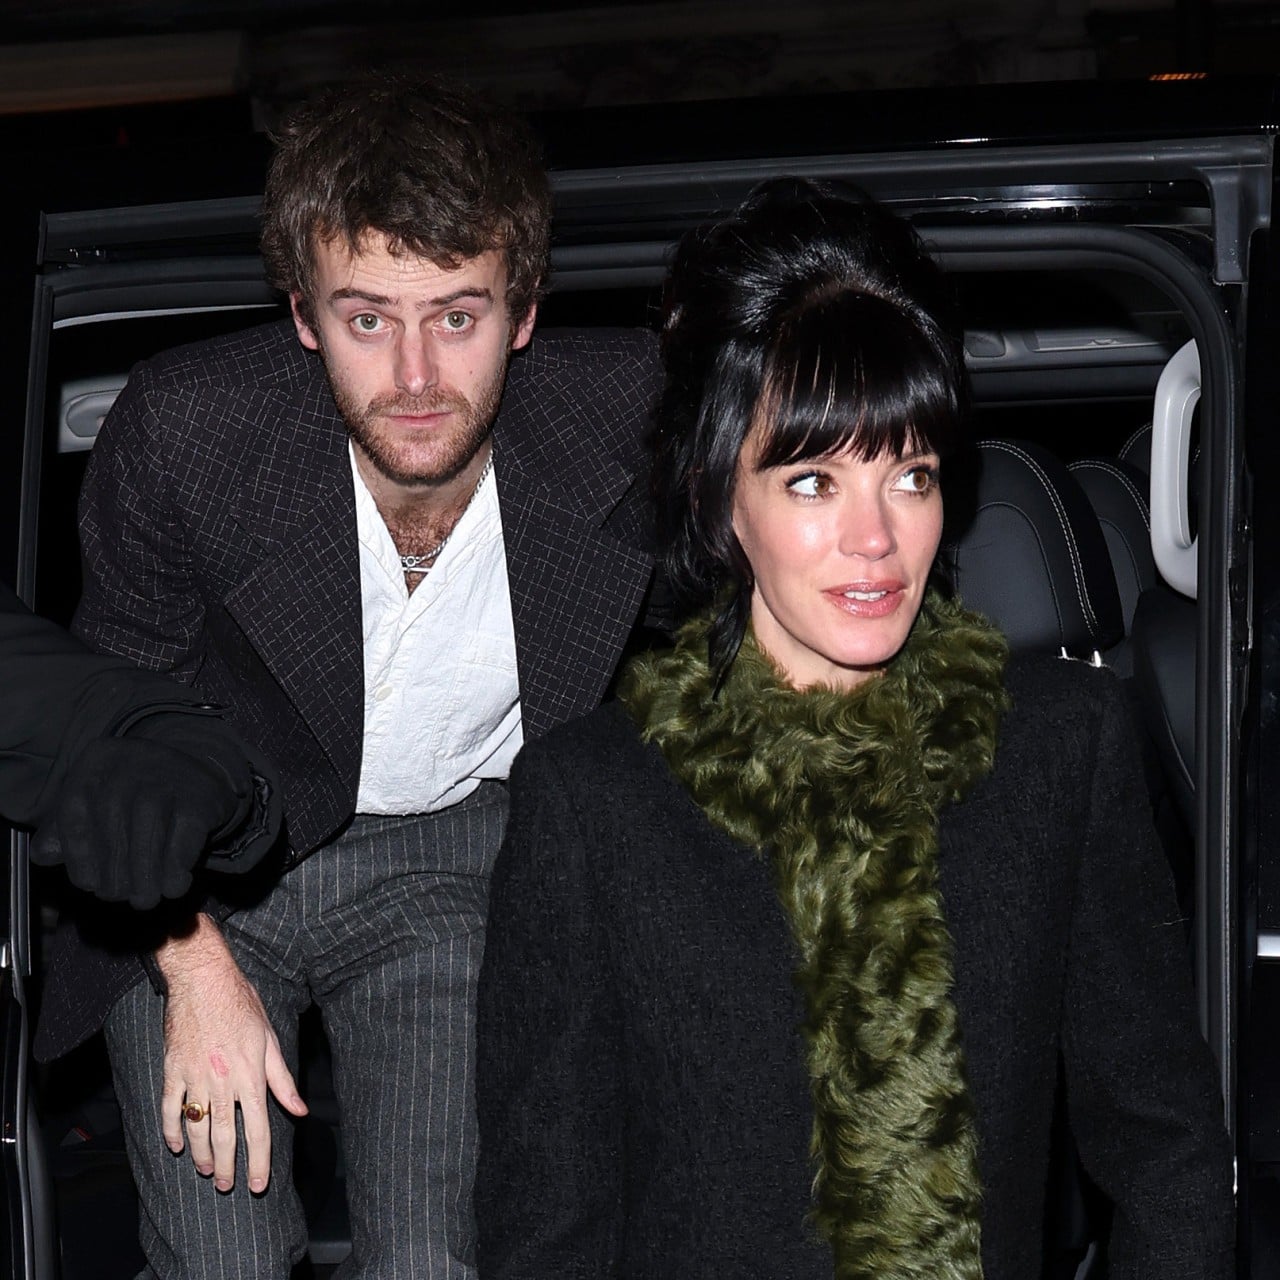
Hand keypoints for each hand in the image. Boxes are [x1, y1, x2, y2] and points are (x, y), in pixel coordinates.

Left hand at [30, 714, 272, 908]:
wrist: (197, 771)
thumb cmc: (135, 794)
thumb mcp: (95, 797)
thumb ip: (64, 827)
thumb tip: (45, 856)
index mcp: (95, 763)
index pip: (75, 813)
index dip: (79, 856)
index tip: (87, 884)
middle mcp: (129, 765)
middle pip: (112, 827)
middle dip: (114, 872)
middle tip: (117, 896)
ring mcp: (167, 779)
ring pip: (147, 836)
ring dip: (145, 878)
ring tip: (145, 900)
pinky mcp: (200, 798)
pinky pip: (183, 840)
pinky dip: (176, 870)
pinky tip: (174, 886)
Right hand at [157, 915, 306, 1192]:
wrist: (204, 980)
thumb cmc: (242, 1005)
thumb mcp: (269, 1040)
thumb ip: (282, 1080)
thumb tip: (299, 1110)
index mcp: (251, 1075)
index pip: (259, 1130)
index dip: (259, 1161)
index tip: (258, 1185)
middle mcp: (224, 1082)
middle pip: (225, 1136)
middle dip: (226, 1166)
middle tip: (226, 1186)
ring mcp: (195, 1077)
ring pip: (196, 1128)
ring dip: (200, 1154)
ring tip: (205, 1169)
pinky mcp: (172, 1070)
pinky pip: (169, 1109)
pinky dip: (171, 1130)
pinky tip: (176, 1145)